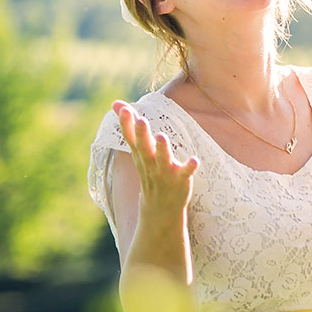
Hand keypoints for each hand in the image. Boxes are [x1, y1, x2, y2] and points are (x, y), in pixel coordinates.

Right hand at [114, 100, 198, 215]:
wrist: (160, 208)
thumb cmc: (149, 170)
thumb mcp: (138, 150)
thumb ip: (130, 126)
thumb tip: (115, 103)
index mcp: (140, 154)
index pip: (131, 138)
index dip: (127, 124)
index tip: (123, 109)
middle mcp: (150, 162)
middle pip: (144, 148)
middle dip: (142, 134)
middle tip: (140, 119)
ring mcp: (165, 172)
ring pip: (162, 159)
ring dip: (162, 148)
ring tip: (161, 136)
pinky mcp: (180, 180)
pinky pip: (185, 173)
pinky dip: (189, 166)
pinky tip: (195, 160)